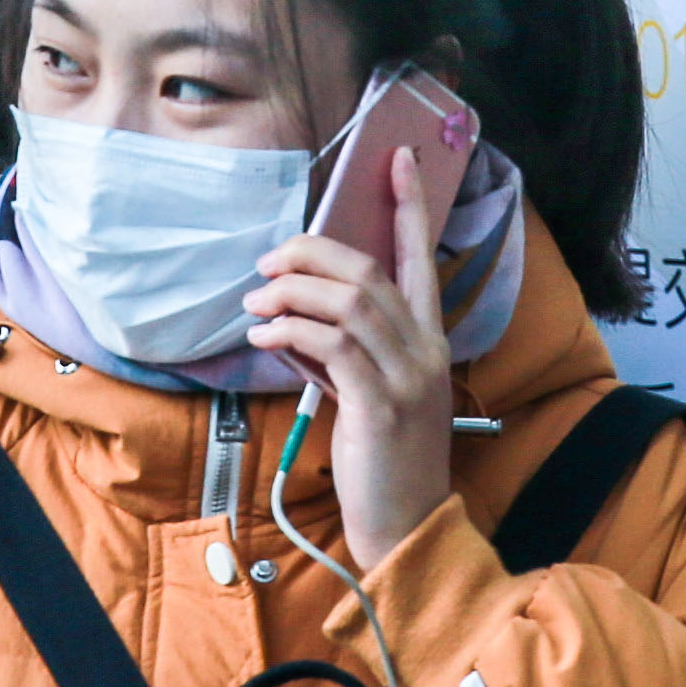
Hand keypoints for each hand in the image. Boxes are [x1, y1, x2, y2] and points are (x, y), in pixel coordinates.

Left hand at [250, 146, 455, 569]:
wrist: (406, 527)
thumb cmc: (383, 462)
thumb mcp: (363, 395)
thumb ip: (336, 353)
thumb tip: (287, 319)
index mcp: (429, 342)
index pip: (422, 259)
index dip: (410, 206)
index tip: (396, 158)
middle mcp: (426, 351)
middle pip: (370, 272)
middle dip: (312, 252)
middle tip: (268, 260)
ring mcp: (409, 377)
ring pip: (352, 301)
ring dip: (293, 291)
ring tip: (256, 300)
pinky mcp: (381, 405)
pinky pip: (334, 346)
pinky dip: (292, 330)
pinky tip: (265, 333)